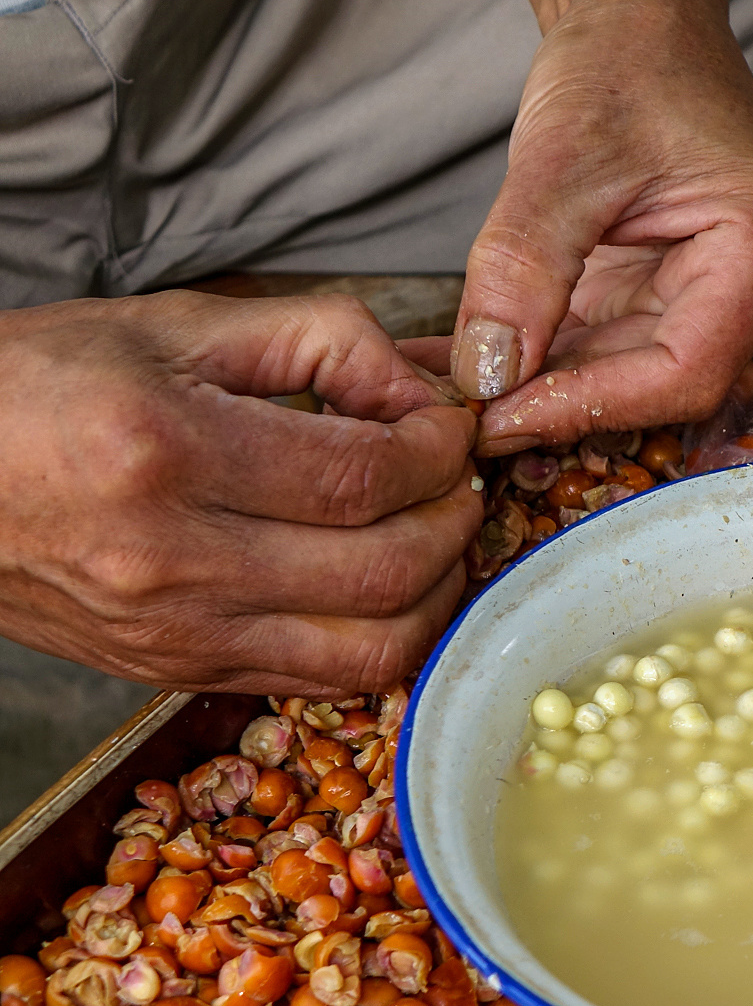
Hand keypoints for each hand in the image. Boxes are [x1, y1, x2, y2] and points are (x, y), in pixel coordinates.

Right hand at [0, 292, 480, 693]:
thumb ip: (319, 338)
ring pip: (373, 651)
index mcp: (168, 453)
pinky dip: (383, 638)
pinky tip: (388, 585)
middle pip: (387, 572)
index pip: (364, 479)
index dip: (439, 455)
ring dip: (438, 594)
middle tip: (458, 479)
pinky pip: (321, 680)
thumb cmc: (38, 386)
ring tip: (435, 534)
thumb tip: (422, 390)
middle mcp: (175, 560)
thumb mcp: (174, 325)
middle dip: (455, 521)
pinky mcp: (176, 674)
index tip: (450, 430)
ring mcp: (176, 633)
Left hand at [438, 0, 752, 455]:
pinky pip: (618, 349)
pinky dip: (549, 358)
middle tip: (459, 417)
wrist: (643, 17)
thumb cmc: (624, 61)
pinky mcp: (687, 297)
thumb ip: (520, 272)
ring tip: (451, 392)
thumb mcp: (559, 160)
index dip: (591, 406)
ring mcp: (734, 295)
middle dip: (559, 400)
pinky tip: (476, 365)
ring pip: (632, 376)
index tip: (498, 418)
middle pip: (663, 383)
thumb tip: (484, 379)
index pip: (687, 370)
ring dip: (544, 386)